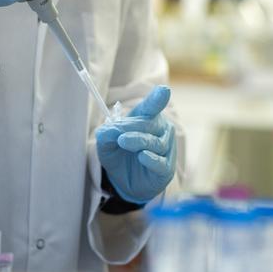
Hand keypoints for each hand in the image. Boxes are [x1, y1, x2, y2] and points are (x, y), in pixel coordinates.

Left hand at [96, 86, 176, 204]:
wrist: (123, 181)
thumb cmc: (119, 155)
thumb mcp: (105, 143)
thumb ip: (106, 134)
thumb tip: (107, 130)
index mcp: (148, 118)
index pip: (153, 106)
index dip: (158, 98)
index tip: (163, 90)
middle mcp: (161, 131)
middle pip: (150, 125)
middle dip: (133, 128)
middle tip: (119, 136)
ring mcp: (166, 150)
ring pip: (156, 143)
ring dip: (138, 141)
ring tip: (124, 143)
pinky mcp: (166, 169)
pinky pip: (161, 162)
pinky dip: (151, 159)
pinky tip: (142, 156)